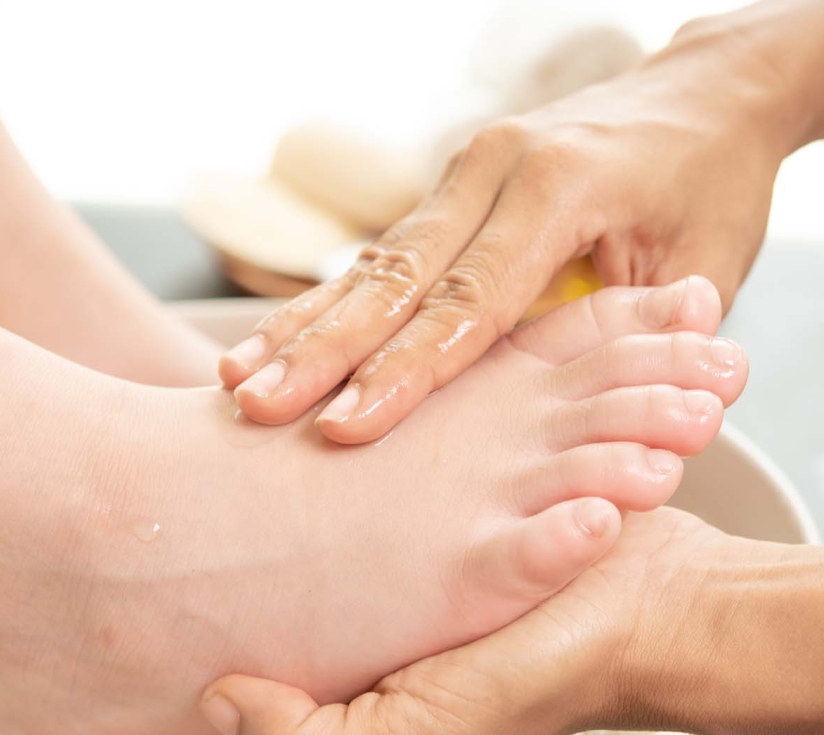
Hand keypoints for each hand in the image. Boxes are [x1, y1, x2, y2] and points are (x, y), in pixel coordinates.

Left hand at [44, 509, 746, 734]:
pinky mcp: (378, 552)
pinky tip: (219, 502)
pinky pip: (294, 545)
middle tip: (66, 626)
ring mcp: (350, 606)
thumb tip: (212, 701)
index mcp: (328, 718)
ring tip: (123, 559)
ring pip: (245, 602)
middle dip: (141, 657)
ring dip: (189, 587)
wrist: (634, 604)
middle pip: (209, 666)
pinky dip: (252, 537)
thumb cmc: (542, 681)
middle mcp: (327, 662)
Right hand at [219, 5, 811, 443]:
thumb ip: (647, 327)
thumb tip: (598, 404)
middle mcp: (492, 172)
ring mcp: (461, 178)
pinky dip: (320, 307)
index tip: (348, 426)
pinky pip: (374, 258)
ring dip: (302, 329)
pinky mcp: (445, 198)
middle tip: (260, 408)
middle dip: (323, 351)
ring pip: (368, 265)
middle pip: (394, 278)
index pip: (468, 298)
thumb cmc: (708, 181)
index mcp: (557, 188)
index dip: (406, 369)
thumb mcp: (707, 252)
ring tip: (237, 383)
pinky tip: (271, 345)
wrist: (699, 97)